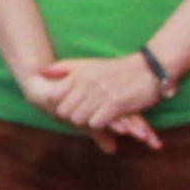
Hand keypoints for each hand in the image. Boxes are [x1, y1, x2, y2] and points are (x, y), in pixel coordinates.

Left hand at [39, 55, 169, 145]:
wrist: (148, 69)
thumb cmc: (116, 69)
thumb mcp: (89, 64)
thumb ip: (65, 68)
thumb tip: (41, 72)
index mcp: (79, 73)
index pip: (54, 96)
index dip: (56, 106)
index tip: (63, 108)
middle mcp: (87, 82)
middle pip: (64, 111)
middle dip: (69, 118)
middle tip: (79, 118)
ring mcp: (100, 94)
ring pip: (78, 119)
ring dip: (84, 122)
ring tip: (93, 118)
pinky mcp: (114, 105)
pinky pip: (95, 124)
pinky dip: (98, 125)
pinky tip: (104, 120)